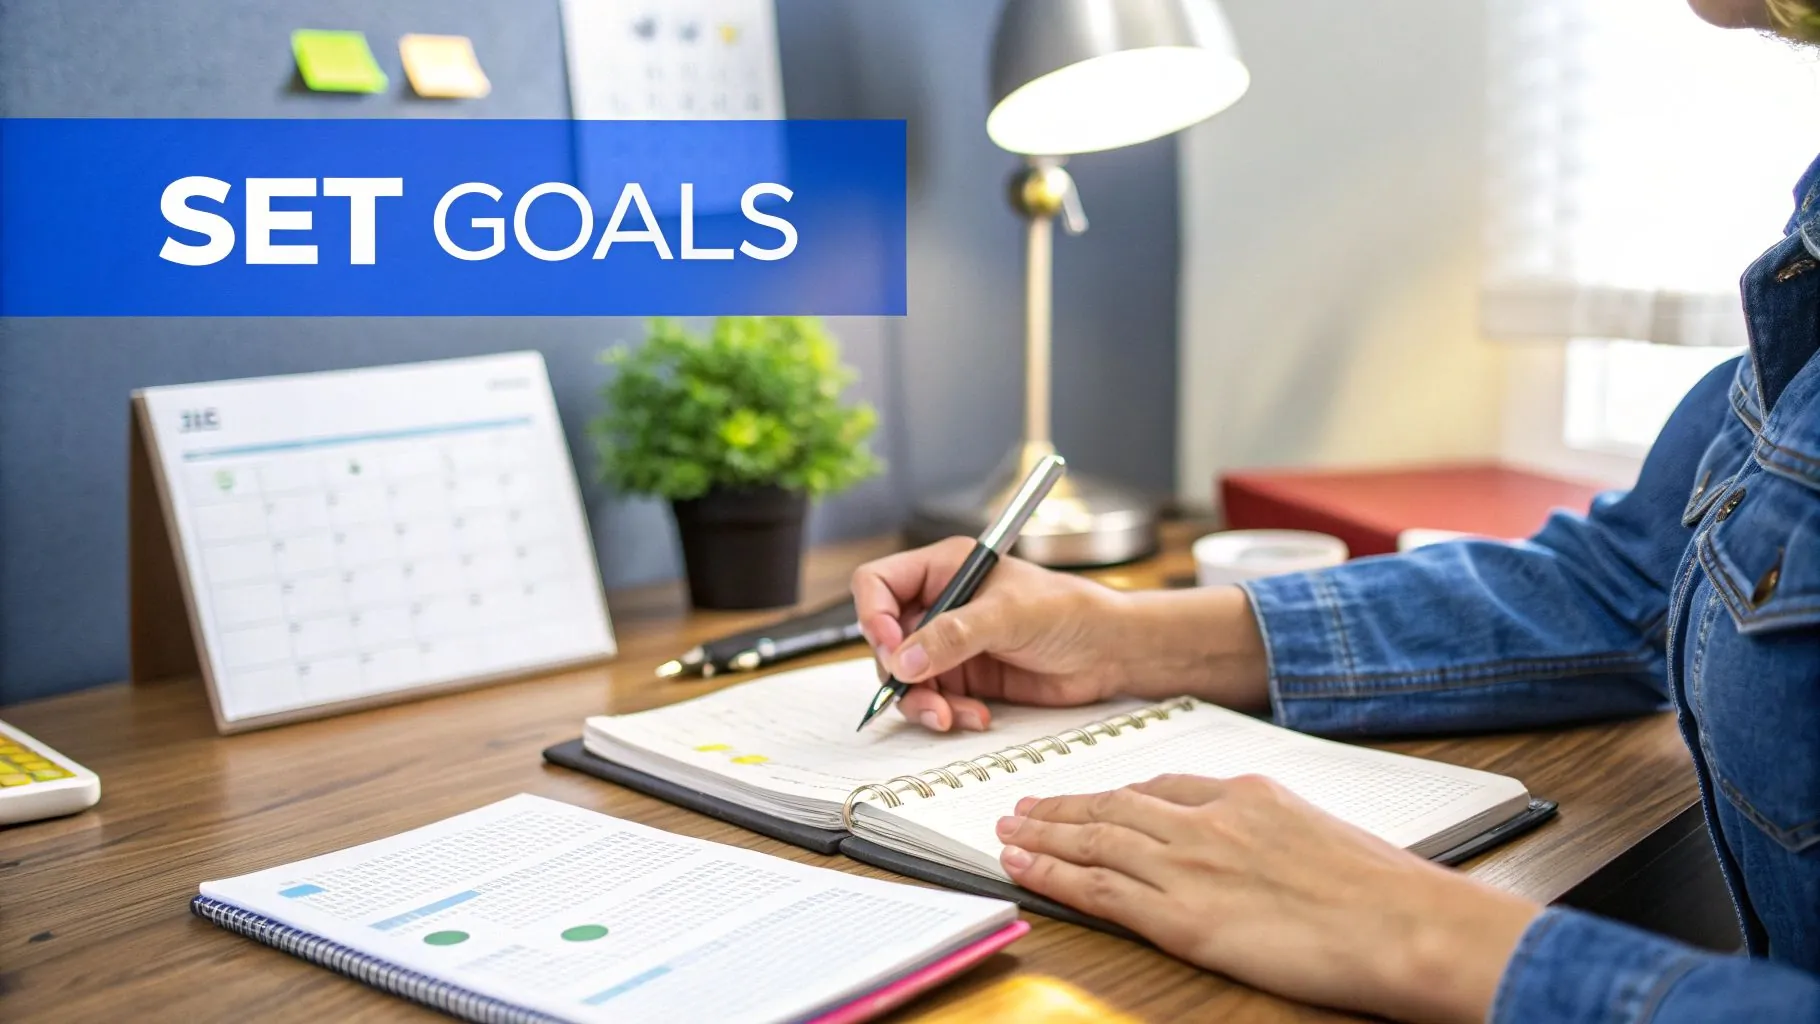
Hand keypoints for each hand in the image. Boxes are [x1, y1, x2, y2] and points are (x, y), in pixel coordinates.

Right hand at [851, 539, 1270, 731]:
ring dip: (921, 702)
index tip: (890, 647)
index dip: (873, 615)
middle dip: (898, 671)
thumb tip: (904, 659)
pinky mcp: (966, 678)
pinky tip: (975, 716)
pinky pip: (934, 701)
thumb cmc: (1072, 611)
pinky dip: (946, 714)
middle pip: (886, 639)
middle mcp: (941, 604)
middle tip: (917, 690)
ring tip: (948, 716)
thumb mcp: (1010, 614)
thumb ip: (954, 634)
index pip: (879, 584)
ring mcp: (951, 644)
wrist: (1111, 652)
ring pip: (905, 677)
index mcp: (945, 568)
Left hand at [996, 774, 1540, 1023]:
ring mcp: (1191, 866)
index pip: (1163, 789)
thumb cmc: (1385, 893)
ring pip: (1096, 840)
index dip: (1116, 796)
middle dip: (1064, 807)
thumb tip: (1259, 851)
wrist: (1406, 925)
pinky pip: (1099, 890)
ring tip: (1008, 831)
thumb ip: (1274, 833)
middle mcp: (1210, 821)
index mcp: (1247, 795)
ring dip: (1044, 835)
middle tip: (1023, 804)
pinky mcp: (1182, 917)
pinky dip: (1054, 875)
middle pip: (1116, 806)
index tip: (1092, 798)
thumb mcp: (1322, 837)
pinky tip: (1024, 867)